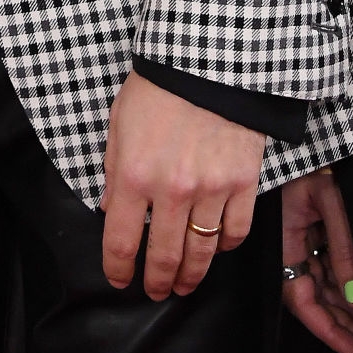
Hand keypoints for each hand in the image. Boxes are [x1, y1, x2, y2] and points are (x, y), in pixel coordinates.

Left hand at [100, 71, 265, 298]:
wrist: (207, 60)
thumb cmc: (158, 86)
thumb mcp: (119, 122)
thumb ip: (113, 168)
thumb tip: (109, 208)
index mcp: (133, 174)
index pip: (120, 240)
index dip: (118, 268)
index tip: (119, 279)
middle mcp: (171, 191)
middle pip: (164, 256)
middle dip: (157, 281)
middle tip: (155, 292)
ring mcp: (211, 191)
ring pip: (202, 253)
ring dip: (191, 275)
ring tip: (184, 285)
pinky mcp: (242, 184)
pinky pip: (236, 232)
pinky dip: (226, 247)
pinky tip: (217, 249)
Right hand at [281, 169, 352, 352]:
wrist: (303, 136)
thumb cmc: (309, 162)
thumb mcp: (329, 201)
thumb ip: (342, 247)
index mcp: (284, 241)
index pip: (301, 299)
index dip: (327, 329)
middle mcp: (289, 247)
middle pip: (311, 300)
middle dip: (340, 326)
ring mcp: (298, 243)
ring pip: (320, 289)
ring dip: (343, 311)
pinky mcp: (307, 236)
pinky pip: (323, 271)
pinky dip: (342, 289)